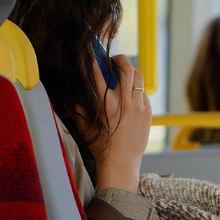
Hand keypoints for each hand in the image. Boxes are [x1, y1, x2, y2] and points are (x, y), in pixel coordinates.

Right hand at [75, 55, 151, 192]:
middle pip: (127, 69)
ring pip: (138, 78)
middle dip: (120, 59)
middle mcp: (125, 102)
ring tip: (124, 72)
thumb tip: (71, 97)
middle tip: (115, 59)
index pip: (100, 75)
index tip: (94, 56)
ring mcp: (139, 106)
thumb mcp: (85, 126)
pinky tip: (131, 93)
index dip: (96, 62)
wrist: (121, 163)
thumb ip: (78, 109)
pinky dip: (137, 89)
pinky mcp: (148, 112)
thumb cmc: (101, 147)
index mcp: (106, 104)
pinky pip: (144, 93)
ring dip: (131, 71)